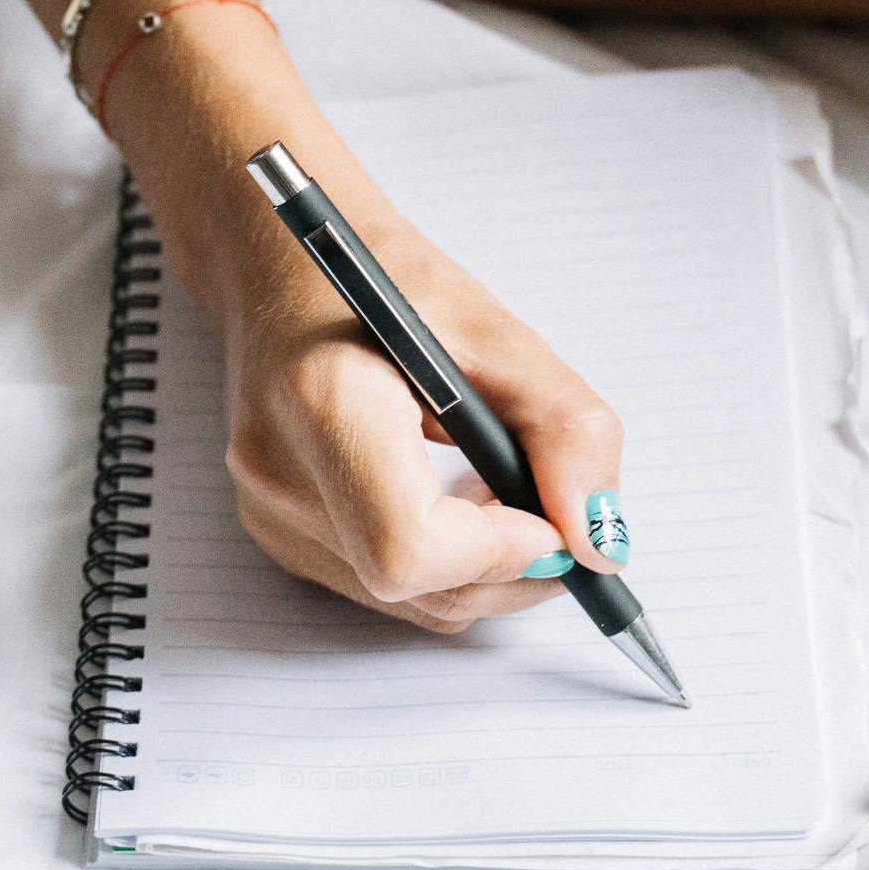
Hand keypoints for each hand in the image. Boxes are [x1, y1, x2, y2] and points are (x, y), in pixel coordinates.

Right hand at [102, 0, 629, 632]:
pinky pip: (382, 590)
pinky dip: (442, 566)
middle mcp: (280, 474)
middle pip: (414, 587)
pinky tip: (458, 504)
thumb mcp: (495, 328)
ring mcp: (269, 515)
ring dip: (482, 571)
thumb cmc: (380, 281)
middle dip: (510, 569)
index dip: (499, 550)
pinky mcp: (278, 537)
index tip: (554, 520)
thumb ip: (563, 429)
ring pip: (407, 603)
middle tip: (560, 515)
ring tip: (508, 495)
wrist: (280, 266)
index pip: (409, 544)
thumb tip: (599, 540)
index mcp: (324, 404)